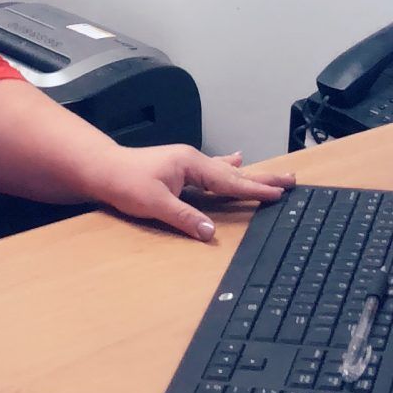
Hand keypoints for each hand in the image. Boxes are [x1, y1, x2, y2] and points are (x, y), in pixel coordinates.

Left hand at [99, 143, 292, 241]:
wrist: (102, 169)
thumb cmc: (124, 182)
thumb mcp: (154, 203)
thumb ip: (184, 217)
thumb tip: (210, 232)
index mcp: (190, 164)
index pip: (229, 180)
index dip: (254, 189)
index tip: (278, 193)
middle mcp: (192, 160)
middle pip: (234, 172)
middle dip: (262, 177)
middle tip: (290, 180)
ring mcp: (186, 163)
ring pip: (225, 171)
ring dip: (249, 174)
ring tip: (272, 175)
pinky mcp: (180, 170)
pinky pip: (212, 170)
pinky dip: (227, 168)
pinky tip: (236, 159)